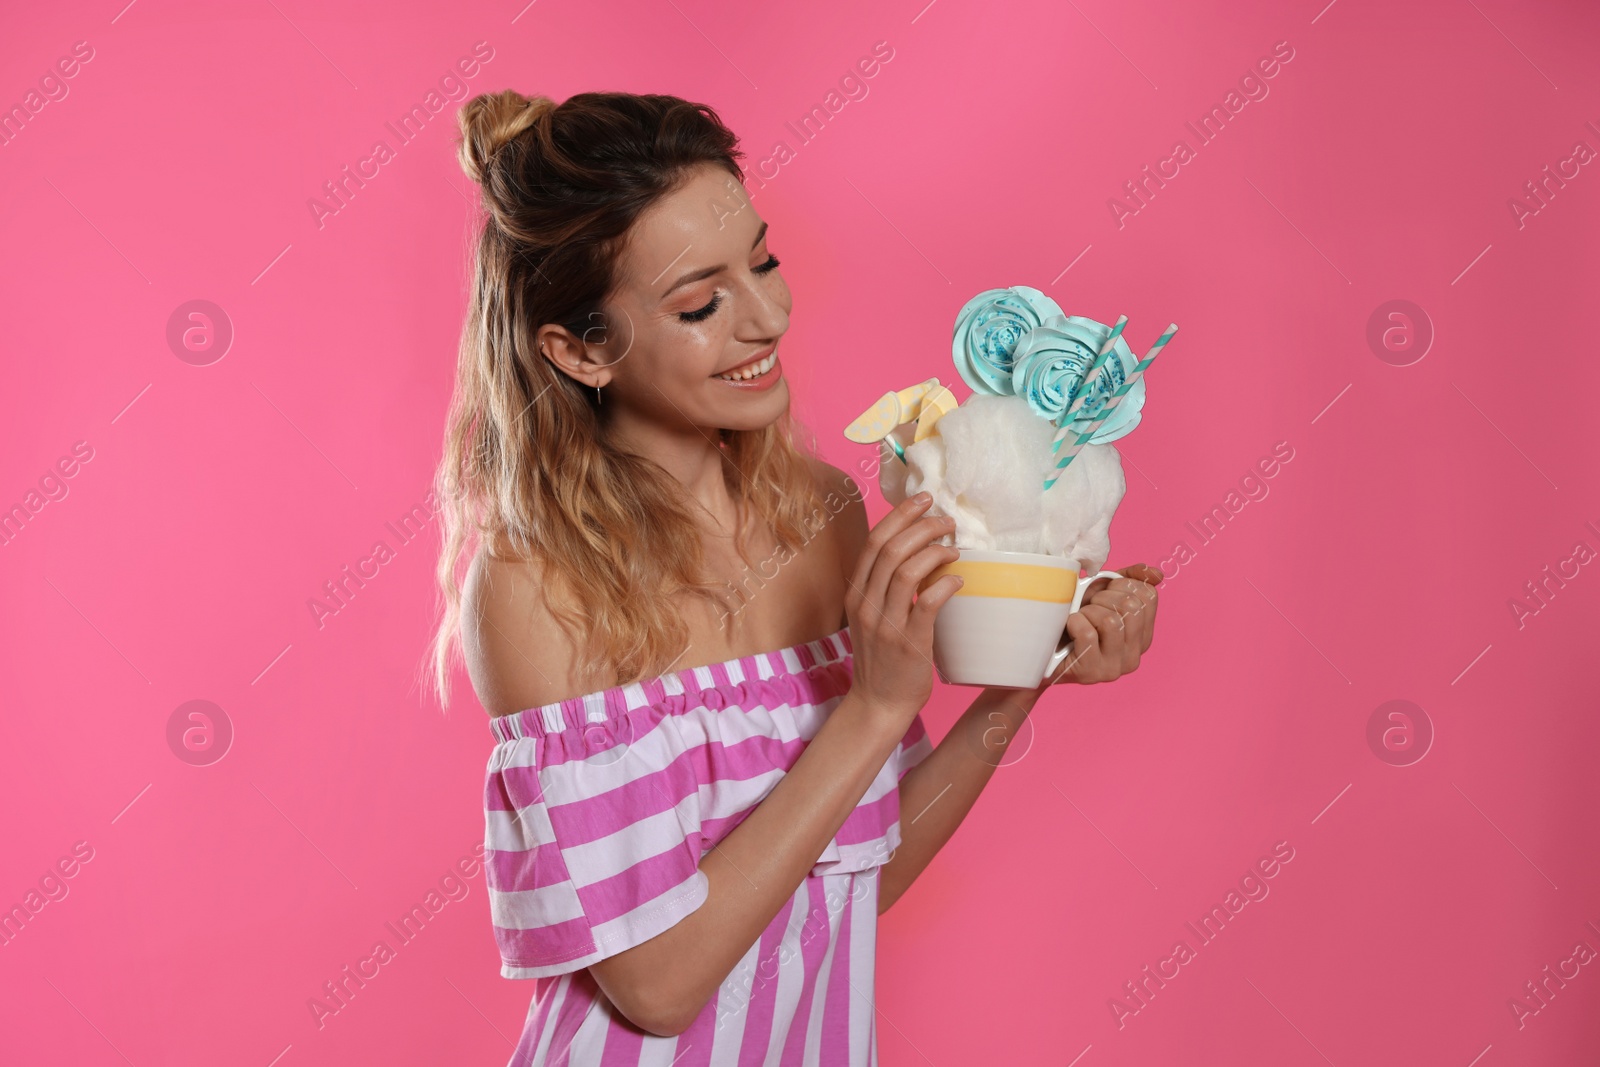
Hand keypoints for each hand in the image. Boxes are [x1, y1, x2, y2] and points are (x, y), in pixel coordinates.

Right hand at [844, 493, 961, 723]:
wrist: (878, 703)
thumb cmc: (882, 658)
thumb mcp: (872, 616)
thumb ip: (884, 586)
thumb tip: (917, 552)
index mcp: (855, 593)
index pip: (874, 541)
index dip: (900, 515)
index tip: (923, 500)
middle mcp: (865, 604)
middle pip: (890, 549)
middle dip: (922, 526)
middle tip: (947, 521)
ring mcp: (885, 623)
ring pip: (906, 570)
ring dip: (935, 551)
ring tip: (955, 548)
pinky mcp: (908, 642)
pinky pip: (927, 602)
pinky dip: (945, 584)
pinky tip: (958, 580)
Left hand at [1038, 563, 1162, 687]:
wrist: (1040, 650)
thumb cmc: (1073, 619)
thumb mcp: (1102, 594)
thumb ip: (1130, 580)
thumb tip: (1157, 574)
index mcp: (1144, 636)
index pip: (1148, 596)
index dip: (1121, 585)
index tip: (1103, 593)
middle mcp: (1135, 655)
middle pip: (1131, 607)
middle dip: (1102, 598)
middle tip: (1087, 608)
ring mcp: (1115, 668)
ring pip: (1110, 621)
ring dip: (1087, 612)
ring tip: (1078, 619)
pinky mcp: (1092, 672)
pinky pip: (1088, 634)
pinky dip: (1074, 623)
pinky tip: (1069, 628)